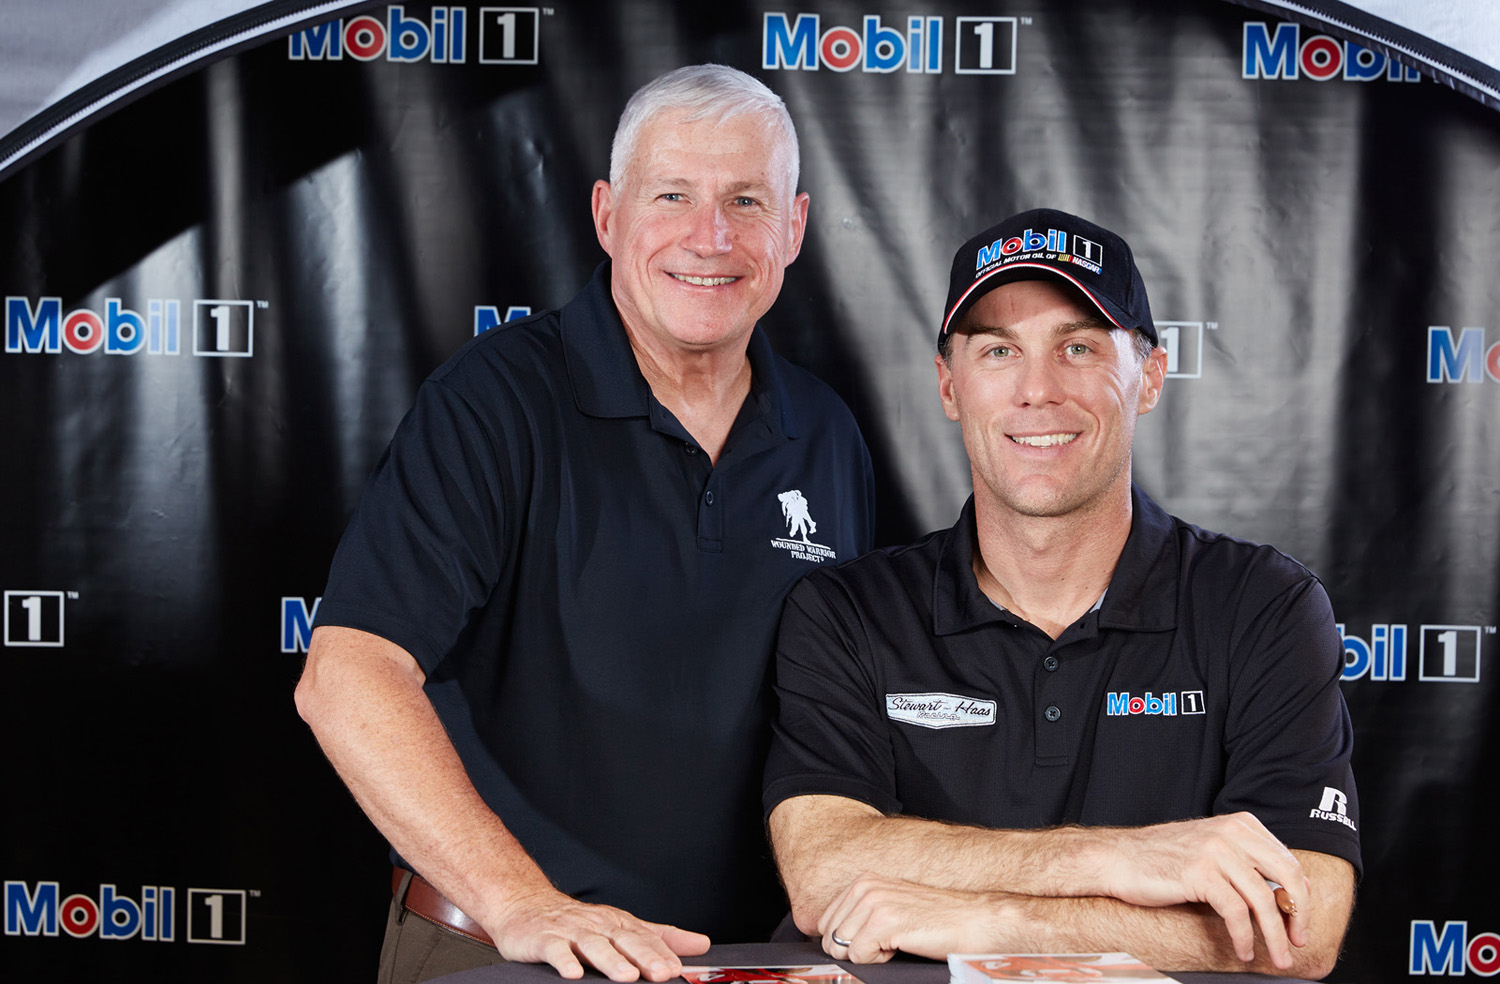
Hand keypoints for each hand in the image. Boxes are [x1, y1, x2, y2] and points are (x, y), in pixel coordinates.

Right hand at [485, 886, 710, 980]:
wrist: (526, 905)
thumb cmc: (578, 923)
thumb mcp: (622, 926)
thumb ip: (660, 937)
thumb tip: (701, 944)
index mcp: (618, 924)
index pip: (644, 938)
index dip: (661, 954)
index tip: (677, 969)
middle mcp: (597, 925)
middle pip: (623, 940)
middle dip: (643, 957)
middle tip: (660, 973)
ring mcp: (569, 931)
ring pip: (592, 945)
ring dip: (610, 960)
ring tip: (626, 976)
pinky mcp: (543, 939)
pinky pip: (554, 950)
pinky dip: (564, 960)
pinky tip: (573, 973)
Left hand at [816, 874, 1002, 962]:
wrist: (974, 921)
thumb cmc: (936, 920)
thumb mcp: (890, 906)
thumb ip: (859, 915)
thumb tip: (832, 940)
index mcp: (862, 882)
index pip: (825, 923)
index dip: (848, 941)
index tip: (875, 938)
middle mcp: (864, 888)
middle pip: (829, 938)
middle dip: (855, 949)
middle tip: (888, 941)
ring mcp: (873, 903)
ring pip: (842, 948)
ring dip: (869, 954)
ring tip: (897, 941)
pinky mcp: (884, 922)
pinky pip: (859, 956)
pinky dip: (879, 960)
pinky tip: (902, 946)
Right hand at [1094, 813, 1309, 967]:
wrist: (1116, 859)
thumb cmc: (1161, 859)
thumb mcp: (1209, 848)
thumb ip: (1243, 860)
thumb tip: (1284, 893)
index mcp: (1239, 824)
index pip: (1288, 860)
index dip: (1301, 896)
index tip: (1299, 921)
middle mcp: (1231, 832)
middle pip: (1287, 876)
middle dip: (1300, 914)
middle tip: (1300, 941)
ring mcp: (1215, 851)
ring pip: (1264, 899)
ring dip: (1276, 936)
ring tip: (1279, 958)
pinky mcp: (1199, 873)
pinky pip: (1236, 912)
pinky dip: (1244, 937)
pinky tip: (1243, 951)